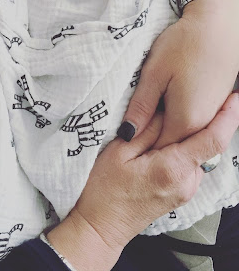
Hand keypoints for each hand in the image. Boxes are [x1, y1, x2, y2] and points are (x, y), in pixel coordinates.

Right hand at [47, 93, 238, 270]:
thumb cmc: (104, 191)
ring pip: (197, 153)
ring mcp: (185, 190)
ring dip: (187, 136)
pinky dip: (181, 149)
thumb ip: (147, 129)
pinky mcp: (180, 193)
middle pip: (206, 144)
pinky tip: (159, 145)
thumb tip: (167, 109)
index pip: (212, 140)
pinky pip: (189, 164)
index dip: (228, 117)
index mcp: (173, 169)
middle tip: (176, 105)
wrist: (101, 226)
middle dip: (199, 121)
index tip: (234, 99)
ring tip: (160, 126)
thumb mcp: (118, 151)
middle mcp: (187, 182)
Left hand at [120, 0, 238, 147]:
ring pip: (184, 133)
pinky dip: (178, 118)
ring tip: (146, 112)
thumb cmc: (185, 44)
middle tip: (130, 126)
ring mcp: (211, 113)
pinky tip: (166, 101)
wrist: (219, 24)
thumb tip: (127, 133)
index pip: (159, 150)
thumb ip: (141, 106)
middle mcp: (202, 123)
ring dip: (165, 128)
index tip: (120, 144)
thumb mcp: (154, 73)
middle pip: (173, 144)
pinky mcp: (215, 103)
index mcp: (185, 120)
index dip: (139, 148)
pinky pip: (194, 121)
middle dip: (151, 141)